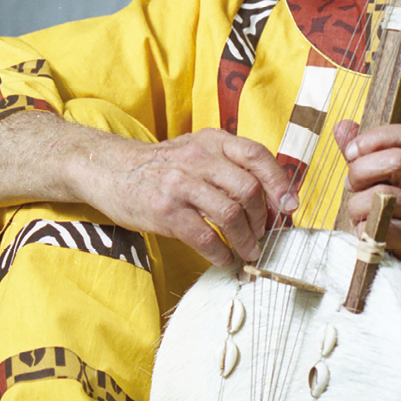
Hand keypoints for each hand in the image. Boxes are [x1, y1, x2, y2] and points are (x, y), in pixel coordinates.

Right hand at [75, 129, 297, 266]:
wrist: (110, 169)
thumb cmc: (162, 165)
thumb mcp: (196, 150)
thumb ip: (228, 165)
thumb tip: (271, 197)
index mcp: (212, 141)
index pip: (257, 156)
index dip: (279, 183)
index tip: (290, 207)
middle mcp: (199, 159)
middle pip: (248, 190)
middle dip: (263, 220)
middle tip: (263, 236)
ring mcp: (180, 184)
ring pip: (230, 215)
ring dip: (246, 241)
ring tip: (248, 252)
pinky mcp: (165, 211)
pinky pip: (205, 237)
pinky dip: (221, 253)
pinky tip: (223, 259)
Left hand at [333, 119, 400, 362]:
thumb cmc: (398, 217)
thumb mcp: (383, 182)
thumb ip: (362, 155)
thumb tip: (343, 126)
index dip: (375, 137)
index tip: (353, 152)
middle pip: (396, 161)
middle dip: (361, 172)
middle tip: (352, 188)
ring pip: (383, 197)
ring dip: (357, 207)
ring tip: (357, 216)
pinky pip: (383, 229)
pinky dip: (364, 231)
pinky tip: (364, 234)